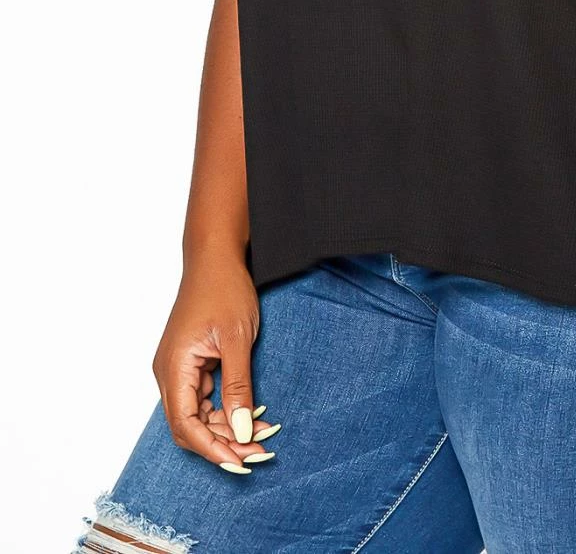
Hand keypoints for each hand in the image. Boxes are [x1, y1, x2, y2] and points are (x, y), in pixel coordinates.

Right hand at [151, 250, 278, 472]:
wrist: (215, 257)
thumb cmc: (224, 289)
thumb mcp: (237, 340)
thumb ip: (238, 387)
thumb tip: (242, 431)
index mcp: (174, 367)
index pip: (186, 426)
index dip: (212, 449)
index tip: (240, 463)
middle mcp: (169, 373)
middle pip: (190, 426)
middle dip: (222, 443)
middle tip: (257, 453)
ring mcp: (178, 368)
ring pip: (198, 414)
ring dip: (226, 428)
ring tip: (261, 435)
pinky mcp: (189, 363)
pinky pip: (204, 397)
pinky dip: (225, 409)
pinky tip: (251, 414)